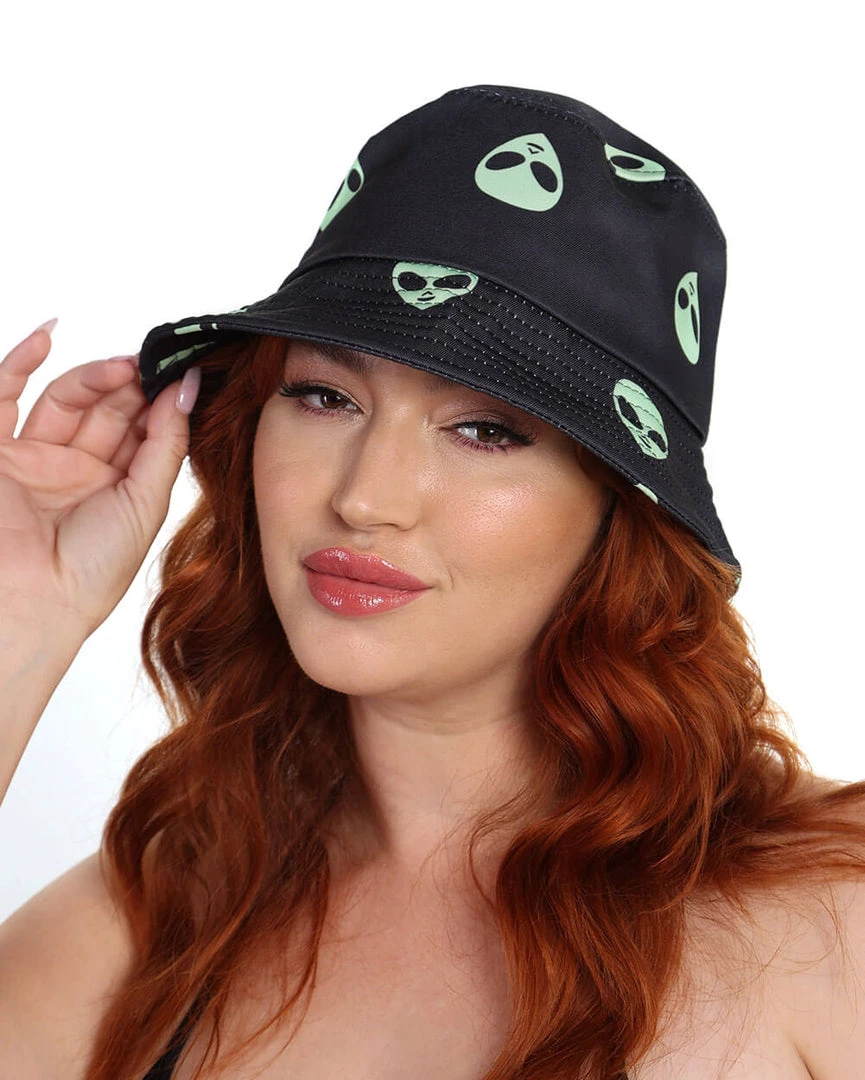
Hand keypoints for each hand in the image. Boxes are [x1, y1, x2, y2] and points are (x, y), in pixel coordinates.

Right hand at [0, 323, 199, 639]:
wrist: (32, 601)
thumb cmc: (91, 570)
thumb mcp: (146, 501)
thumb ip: (166, 443)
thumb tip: (186, 386)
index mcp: (118, 489)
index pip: (142, 430)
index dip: (161, 402)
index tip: (183, 375)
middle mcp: (77, 471)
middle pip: (108, 409)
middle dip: (133, 386)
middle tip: (153, 367)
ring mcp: (35, 459)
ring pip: (66, 398)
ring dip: (95, 376)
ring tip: (125, 367)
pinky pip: (2, 394)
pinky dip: (22, 360)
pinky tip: (49, 334)